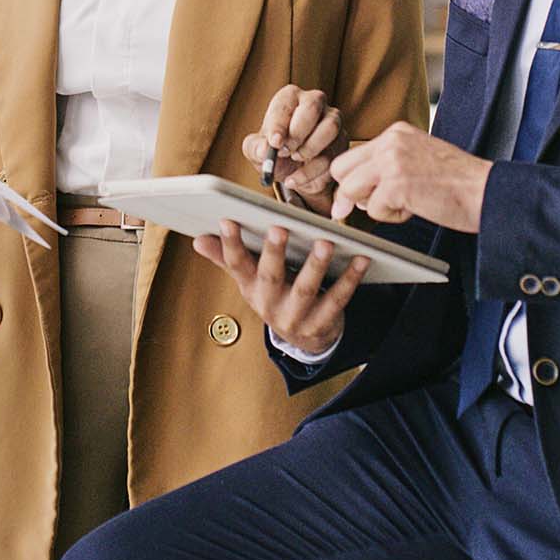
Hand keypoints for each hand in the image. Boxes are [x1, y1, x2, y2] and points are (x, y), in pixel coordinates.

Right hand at [192, 220, 368, 357]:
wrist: (304, 340)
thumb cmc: (276, 296)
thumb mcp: (250, 280)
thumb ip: (227, 257)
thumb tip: (198, 239)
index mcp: (251, 288)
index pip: (236, 264)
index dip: (230, 244)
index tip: (227, 220)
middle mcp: (269, 305)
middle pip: (270, 277)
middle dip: (273, 253)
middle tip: (278, 228)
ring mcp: (295, 317)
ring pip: (305, 290)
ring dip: (316, 266)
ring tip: (325, 243)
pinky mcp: (321, 324)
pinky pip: (337, 301)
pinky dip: (350, 280)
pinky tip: (360, 259)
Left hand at [242, 84, 345, 212]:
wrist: (295, 174)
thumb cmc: (275, 153)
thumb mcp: (257, 151)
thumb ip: (256, 148)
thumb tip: (265, 149)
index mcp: (290, 97)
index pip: (286, 101)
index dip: (280, 123)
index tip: (275, 142)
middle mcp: (314, 102)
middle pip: (313, 105)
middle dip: (297, 132)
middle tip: (285, 151)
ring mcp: (333, 121)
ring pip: (330, 128)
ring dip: (309, 149)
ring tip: (295, 159)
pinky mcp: (342, 142)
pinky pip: (332, 155)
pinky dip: (311, 172)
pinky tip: (296, 178)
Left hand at [328, 121, 491, 230]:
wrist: (486, 191)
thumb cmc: (457, 183)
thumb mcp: (418, 160)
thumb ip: (386, 168)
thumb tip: (350, 196)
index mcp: (396, 133)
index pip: (352, 156)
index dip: (353, 181)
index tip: (361, 197)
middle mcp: (391, 141)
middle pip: (341, 170)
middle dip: (352, 193)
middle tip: (380, 204)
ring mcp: (392, 161)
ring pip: (351, 190)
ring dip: (374, 205)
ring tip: (406, 203)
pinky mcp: (397, 183)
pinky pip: (373, 210)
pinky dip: (393, 217)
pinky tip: (416, 208)